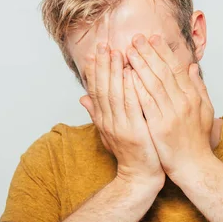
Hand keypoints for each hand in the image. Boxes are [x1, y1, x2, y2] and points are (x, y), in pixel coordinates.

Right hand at [79, 42, 165, 189]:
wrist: (140, 177)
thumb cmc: (130, 152)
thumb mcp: (110, 132)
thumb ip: (97, 113)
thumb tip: (82, 98)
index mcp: (104, 120)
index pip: (96, 91)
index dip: (95, 71)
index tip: (95, 53)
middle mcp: (109, 121)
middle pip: (103, 89)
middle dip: (103, 66)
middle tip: (104, 45)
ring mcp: (121, 127)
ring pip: (115, 94)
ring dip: (115, 72)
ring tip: (116, 53)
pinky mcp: (135, 132)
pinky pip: (132, 106)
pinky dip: (130, 88)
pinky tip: (131, 73)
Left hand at [126, 34, 214, 180]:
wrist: (195, 167)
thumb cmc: (197, 140)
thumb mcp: (204, 110)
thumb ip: (197, 87)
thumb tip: (191, 66)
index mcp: (193, 96)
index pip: (176, 67)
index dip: (163, 51)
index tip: (152, 38)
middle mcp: (184, 102)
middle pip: (164, 71)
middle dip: (149, 52)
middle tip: (136, 37)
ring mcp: (172, 114)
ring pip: (154, 83)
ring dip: (141, 65)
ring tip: (128, 51)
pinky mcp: (160, 126)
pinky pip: (146, 103)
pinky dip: (137, 88)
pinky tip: (127, 76)